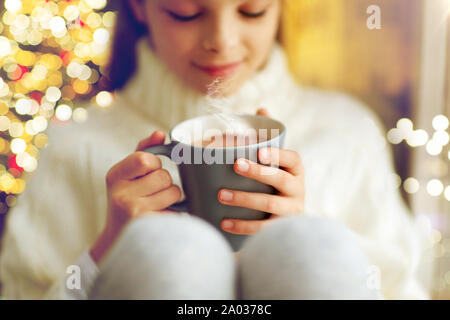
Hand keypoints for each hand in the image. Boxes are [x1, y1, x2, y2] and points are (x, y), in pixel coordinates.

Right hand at [90, 131, 181, 263]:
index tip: (147, 174)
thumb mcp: (127, 174)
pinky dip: (174, 212)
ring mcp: (135, 214)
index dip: (154, 165)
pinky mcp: (151, 228)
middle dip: (164, 183)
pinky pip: (177, 210)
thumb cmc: (127, 199)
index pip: (145, 159)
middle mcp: (121, 195)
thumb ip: (144, 150)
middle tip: (151, 192)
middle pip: (163, 176)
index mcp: (114, 177)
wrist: (118, 239)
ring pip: (174, 192)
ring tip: (156, 204)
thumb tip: (160, 133)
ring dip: (171, 197)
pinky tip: (159, 216)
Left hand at [217, 108, 304, 234]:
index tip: (259, 151)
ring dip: (245, 199)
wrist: (293, 222)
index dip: (278, 155)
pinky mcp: (281, 229)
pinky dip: (243, 226)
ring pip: (270, 205)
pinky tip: (224, 223)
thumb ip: (270, 137)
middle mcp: (298, 190)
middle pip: (281, 180)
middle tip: (235, 166)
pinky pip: (263, 229)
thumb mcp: (278, 162)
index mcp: (296, 171)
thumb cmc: (279, 183)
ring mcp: (291, 211)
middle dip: (259, 173)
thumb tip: (261, 108)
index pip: (293, 159)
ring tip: (221, 195)